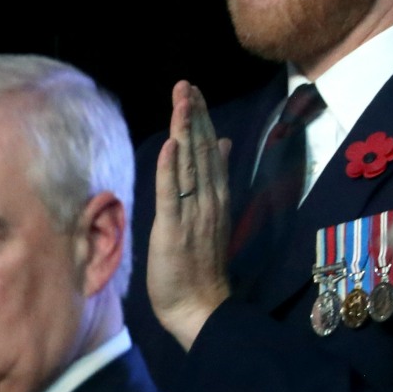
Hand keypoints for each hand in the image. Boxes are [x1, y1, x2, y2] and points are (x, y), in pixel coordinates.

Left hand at [150, 81, 232, 349]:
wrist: (200, 306)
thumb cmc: (201, 264)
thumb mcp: (212, 215)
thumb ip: (215, 179)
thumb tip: (222, 144)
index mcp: (216, 196)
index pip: (210, 150)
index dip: (201, 119)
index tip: (193, 92)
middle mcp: (208, 200)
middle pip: (202, 150)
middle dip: (193, 115)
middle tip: (186, 85)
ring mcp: (193, 213)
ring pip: (190, 164)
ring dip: (184, 130)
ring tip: (181, 100)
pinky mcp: (174, 229)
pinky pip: (172, 194)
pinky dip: (171, 168)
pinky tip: (170, 144)